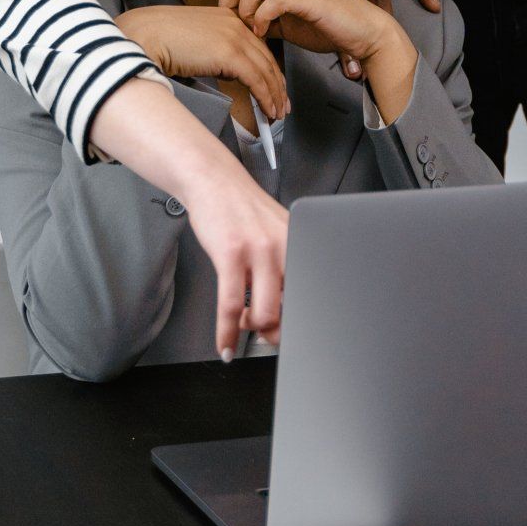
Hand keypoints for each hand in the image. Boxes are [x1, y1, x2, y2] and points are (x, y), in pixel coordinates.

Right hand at [89, 79, 289, 356]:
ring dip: (253, 332)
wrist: (213, 180)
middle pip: (293, 309)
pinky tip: (225, 345)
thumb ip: (285, 266)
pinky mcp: (230, 254)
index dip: (308, 322)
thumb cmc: (243, 211)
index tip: (300, 337)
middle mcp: (285, 247)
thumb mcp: (276, 233)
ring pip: (265, 313)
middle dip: (279, 331)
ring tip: (244, 330)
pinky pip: (231, 306)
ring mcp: (258, 251)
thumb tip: (288, 311)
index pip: (314, 292)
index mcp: (300, 243)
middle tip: (267, 335)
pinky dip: (227, 333)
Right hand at [118, 3, 287, 125]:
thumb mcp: (195, 39)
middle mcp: (235, 24)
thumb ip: (213, 49)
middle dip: (278, 84)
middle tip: (283, 104)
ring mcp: (234, 37)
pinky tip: (268, 110)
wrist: (144, 34)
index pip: (257, 46)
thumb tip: (225, 70)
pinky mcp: (230, 53)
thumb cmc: (158, 38)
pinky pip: (257, 79)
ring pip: (266, 70)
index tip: (275, 87)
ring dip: (275, 95)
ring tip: (277, 113)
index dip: (269, 69)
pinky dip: (266, 97)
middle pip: (267, 58)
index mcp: (227, 17)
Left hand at [221, 0, 417, 123]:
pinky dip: (263, 16)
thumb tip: (248, 29)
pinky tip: (265, 32)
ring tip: (253, 29)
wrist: (366, 32)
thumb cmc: (333, 28)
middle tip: (234, 22)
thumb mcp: (291, 25)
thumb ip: (271, 22)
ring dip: (246, 8)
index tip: (232, 22)